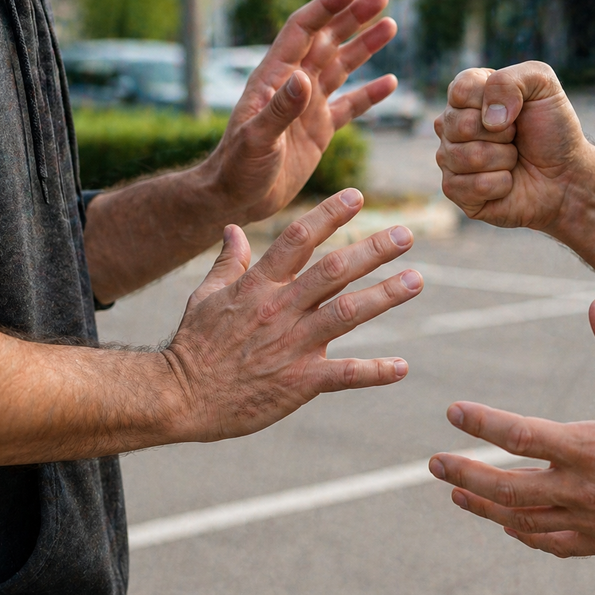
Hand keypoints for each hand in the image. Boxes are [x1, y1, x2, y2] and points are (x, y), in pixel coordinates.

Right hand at [163, 188, 422, 442]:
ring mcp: (292, 345)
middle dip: (372, 250)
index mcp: (259, 285)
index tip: (357, 196)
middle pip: (333, 271)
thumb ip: (228, 262)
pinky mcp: (299, 382)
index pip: (298, 240)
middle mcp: (280, 309)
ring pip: (347, 313)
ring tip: (416, 280)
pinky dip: (375, 371)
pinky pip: (344, 374)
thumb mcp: (206, 296)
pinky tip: (401, 367)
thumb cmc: (193, 345)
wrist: (178, 397)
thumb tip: (233, 228)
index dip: (328, 214)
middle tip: (406, 235)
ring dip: (385, 296)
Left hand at [204, 0, 397, 221]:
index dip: (327, 7)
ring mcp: (308, 107)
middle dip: (354, 17)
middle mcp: (293, 85)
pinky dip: (370, 95)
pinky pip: (349, 106)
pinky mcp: (319, 131)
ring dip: (365, 47)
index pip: (303, 30)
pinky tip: (391, 82)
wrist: (236, 197)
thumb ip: (280, 109)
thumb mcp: (257, 138)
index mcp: (274, 78)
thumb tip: (304, 78)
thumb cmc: (237, 167)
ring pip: (341, 67)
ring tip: (390, 25)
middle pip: (327, 40)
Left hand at [429, 298, 594, 556]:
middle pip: (509, 487)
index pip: (521, 436)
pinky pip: (550, 543)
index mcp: (594, 447)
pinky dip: (522, 532)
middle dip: (466, 474)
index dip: (481, 423)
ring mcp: (592, 521)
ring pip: (522, 521)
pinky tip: (505, 522)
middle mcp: (586, 490)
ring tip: (456, 491)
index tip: (453, 411)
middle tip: (434, 463)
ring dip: (484, 507)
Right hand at [434, 62, 591, 230]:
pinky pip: (473, 186)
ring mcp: (450, 158)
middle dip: (502, 134)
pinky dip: (501, 185)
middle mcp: (452, 125)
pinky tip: (507, 182)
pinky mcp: (456, 191)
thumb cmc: (552, 129)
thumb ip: (511, 80)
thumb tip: (489, 118)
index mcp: (467, 94)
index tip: (515, 110)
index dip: (494, 101)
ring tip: (513, 160)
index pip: (460, 91)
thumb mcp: (542, 85)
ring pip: (467, 158)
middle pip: (459, 125)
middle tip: (516, 138)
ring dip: (504, 160)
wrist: (566, 175)